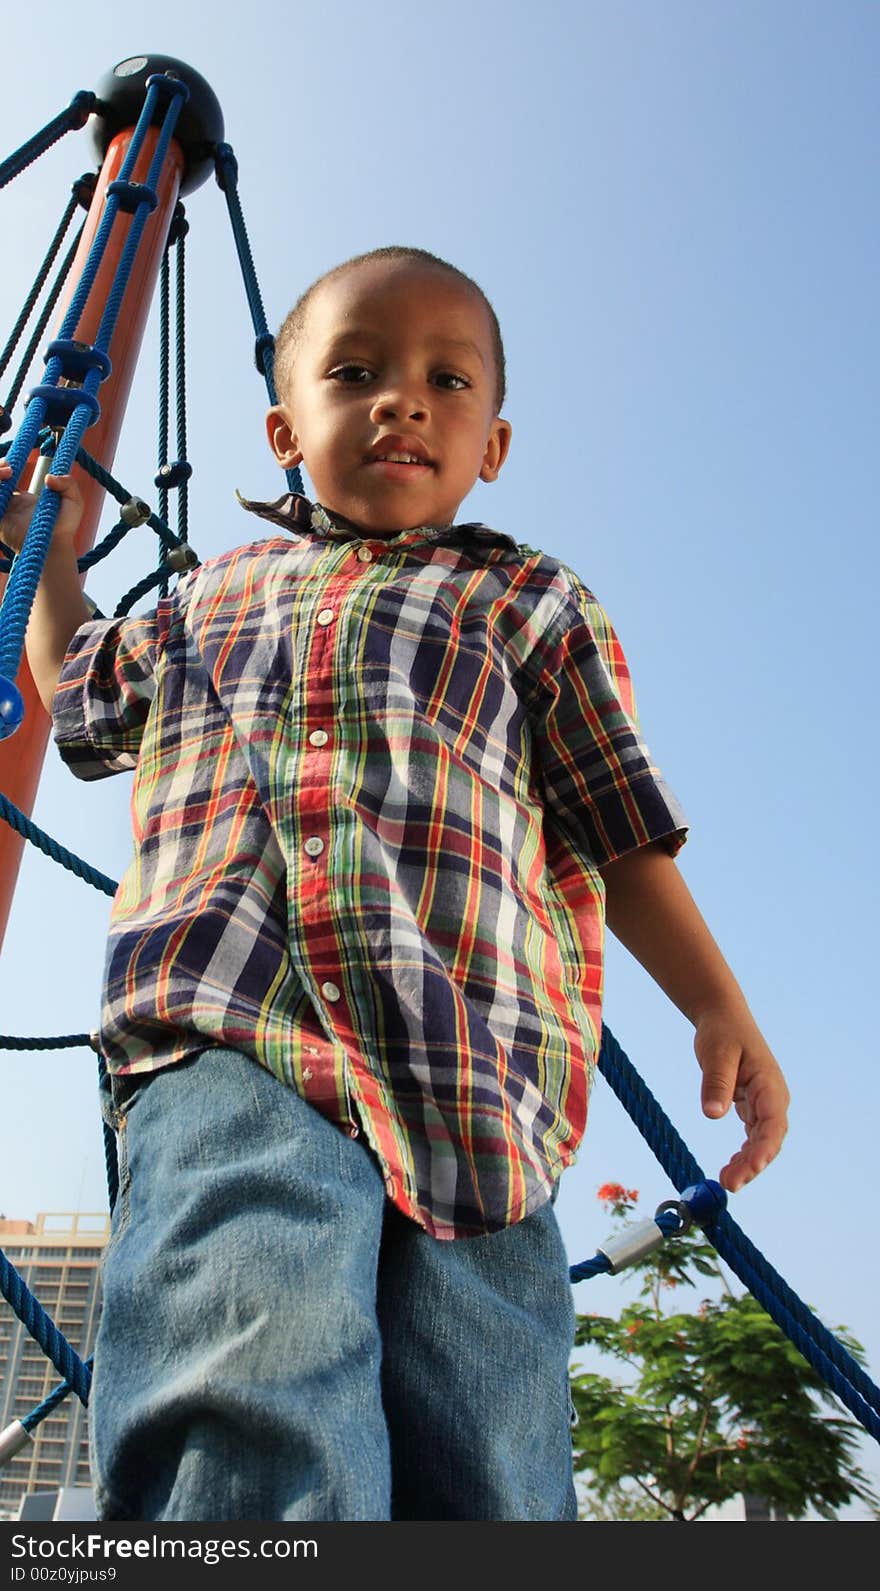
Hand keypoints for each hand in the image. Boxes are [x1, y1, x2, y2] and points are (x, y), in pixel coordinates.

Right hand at [0, 462, 82, 552]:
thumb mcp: (74, 501)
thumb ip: (68, 483)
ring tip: (7, 473)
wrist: (55, 546)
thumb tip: (48, 478)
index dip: (3, 468)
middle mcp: (9, 505)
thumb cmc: (65, 528)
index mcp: (22, 499)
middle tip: (8, 467)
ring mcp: (2, 513)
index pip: (4, 478)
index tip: (11, 464)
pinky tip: (3, 488)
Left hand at [694, 1005, 789, 1191]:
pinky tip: (731, 1168)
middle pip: (769, 1139)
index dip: (764, 1149)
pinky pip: (753, 1136)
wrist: (723, 1017)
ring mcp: (765, 1103)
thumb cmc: (721, 1032)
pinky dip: (744, 1153)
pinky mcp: (754, 1106)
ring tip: (727, 1181)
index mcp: (769, 1084)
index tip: (750, 1168)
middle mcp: (772, 1097)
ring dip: (748, 1163)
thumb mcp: (716, 1054)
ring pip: (762, 1141)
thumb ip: (716, 1083)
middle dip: (753, 1164)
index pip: (773, 1124)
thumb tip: (712, 1115)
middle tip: (730, 1184)